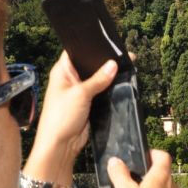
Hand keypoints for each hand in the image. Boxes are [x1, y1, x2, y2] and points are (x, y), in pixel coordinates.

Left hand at [27, 53, 116, 183]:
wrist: (61, 145)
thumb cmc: (61, 117)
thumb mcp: (81, 94)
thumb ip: (98, 79)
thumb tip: (113, 64)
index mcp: (62, 71)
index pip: (77, 51)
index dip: (91, 46)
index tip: (108, 42)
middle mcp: (71, 79)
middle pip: (90, 65)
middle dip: (104, 63)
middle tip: (123, 56)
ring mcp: (80, 92)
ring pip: (98, 80)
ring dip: (108, 78)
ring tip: (127, 68)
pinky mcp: (88, 104)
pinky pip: (101, 93)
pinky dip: (109, 90)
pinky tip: (122, 84)